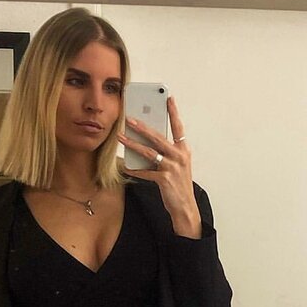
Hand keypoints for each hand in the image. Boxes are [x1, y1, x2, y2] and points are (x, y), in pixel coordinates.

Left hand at [117, 94, 198, 224]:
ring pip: (149, 152)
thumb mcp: (178, 166)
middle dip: (142, 127)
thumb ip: (167, 153)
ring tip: (121, 137)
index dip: (173, 112)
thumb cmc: (179, 186)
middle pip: (158, 137)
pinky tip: (126, 167)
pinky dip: (135, 169)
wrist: (185, 208)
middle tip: (129, 118)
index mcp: (183, 151)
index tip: (168, 98)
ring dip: (133, 144)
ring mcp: (172, 168)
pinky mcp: (164, 179)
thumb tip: (148, 142)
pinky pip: (145, 172)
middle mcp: (179, 157)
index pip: (178, 128)